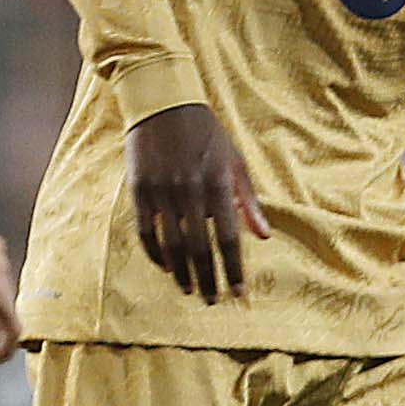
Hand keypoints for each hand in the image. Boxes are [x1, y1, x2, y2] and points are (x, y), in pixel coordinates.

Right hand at [128, 102, 268, 301]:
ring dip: (182, 272)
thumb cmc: (207, 134)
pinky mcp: (139, 190)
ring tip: (191, 290)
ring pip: (172, 244)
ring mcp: (162, 192)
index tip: (237, 292)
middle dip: (208, 278)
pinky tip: (166, 267)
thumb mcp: (235, 162)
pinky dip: (156, 253)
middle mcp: (189, 191)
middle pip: (199, 248)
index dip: (233, 268)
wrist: (163, 104)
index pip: (228, 237)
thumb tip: (264, 236)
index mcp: (217, 184)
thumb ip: (249, 201)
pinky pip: (146, 231)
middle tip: (213, 301)